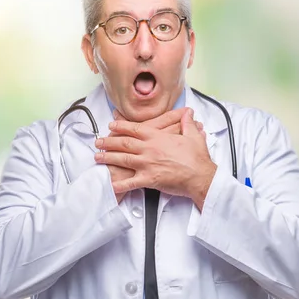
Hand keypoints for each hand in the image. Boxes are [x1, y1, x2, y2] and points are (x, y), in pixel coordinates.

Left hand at [94, 108, 215, 209]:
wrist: (200, 176)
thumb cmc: (197, 158)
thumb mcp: (194, 136)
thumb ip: (187, 124)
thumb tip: (188, 114)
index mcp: (157, 137)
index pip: (135, 129)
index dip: (121, 126)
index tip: (112, 125)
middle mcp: (149, 149)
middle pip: (124, 143)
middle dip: (109, 141)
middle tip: (98, 142)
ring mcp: (147, 164)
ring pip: (122, 159)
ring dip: (108, 158)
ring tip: (98, 157)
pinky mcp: (148, 179)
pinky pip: (130, 183)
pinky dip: (119, 184)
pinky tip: (110, 184)